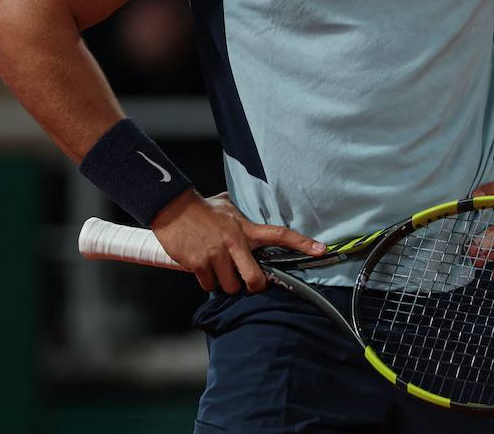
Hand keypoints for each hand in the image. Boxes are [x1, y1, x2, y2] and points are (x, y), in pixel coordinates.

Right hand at [150, 190, 325, 293]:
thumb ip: (243, 216)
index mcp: (246, 228)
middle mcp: (235, 242)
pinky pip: (209, 286)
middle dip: (253, 286)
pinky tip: (202, 267)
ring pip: (230, 287)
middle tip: (247, 282)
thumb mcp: (229, 206)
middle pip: (256, 279)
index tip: (321, 250)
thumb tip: (255, 208)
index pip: (280, 234)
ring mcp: (217, 255)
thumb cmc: (203, 208)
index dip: (302, 243)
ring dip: (226, 284)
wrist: (172, 208)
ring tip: (218, 269)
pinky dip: (207, 281)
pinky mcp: (199, 264)